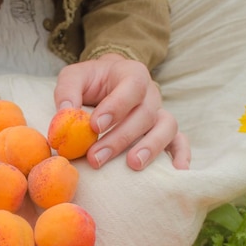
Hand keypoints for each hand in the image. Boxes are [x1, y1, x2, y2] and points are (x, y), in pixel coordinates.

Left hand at [54, 53, 190, 170]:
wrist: (108, 82)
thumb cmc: (91, 82)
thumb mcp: (74, 78)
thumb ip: (67, 92)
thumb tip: (64, 114)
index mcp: (132, 74)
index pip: (131, 87)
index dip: (116, 106)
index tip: (94, 125)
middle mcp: (151, 94)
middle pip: (145, 114)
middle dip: (120, 138)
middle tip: (96, 158)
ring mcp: (160, 113)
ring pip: (166, 127)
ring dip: (150, 147)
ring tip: (133, 165)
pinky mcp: (165, 132)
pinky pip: (180, 142)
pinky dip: (180, 156)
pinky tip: (175, 171)